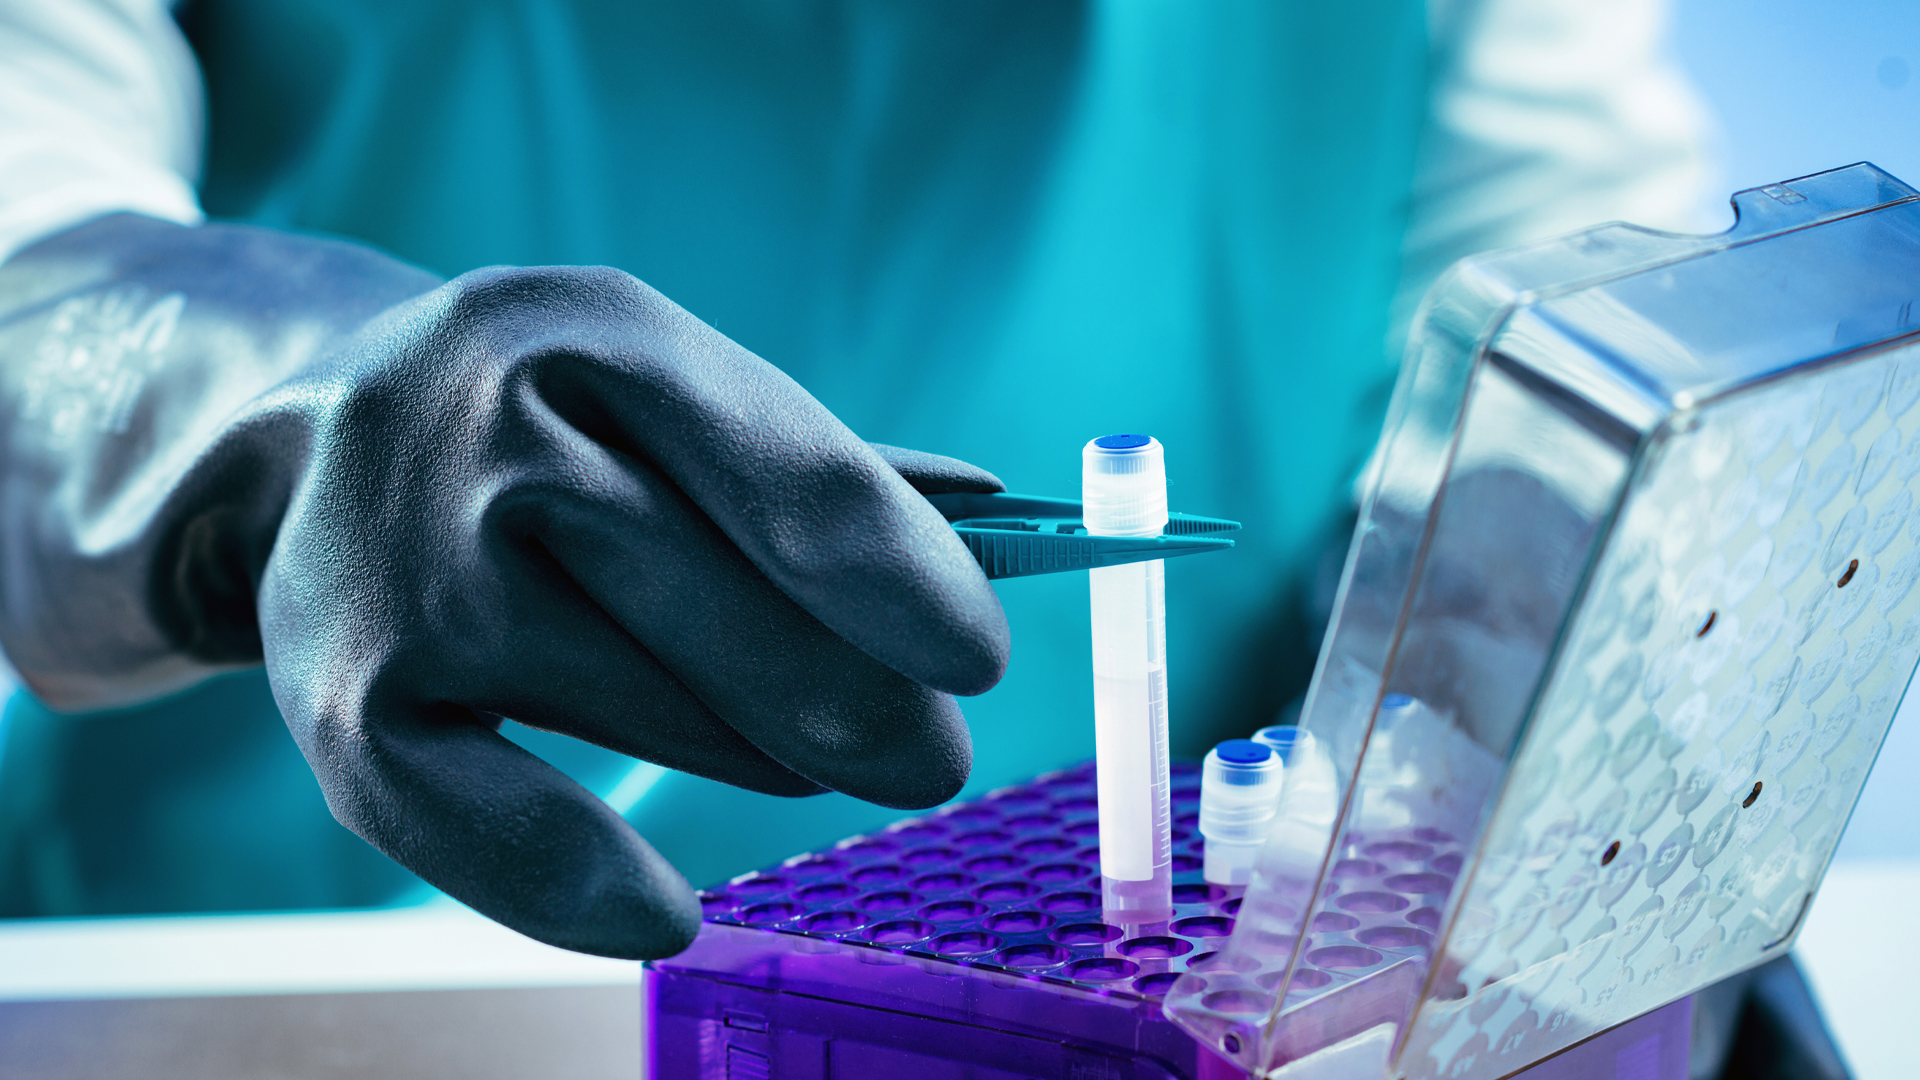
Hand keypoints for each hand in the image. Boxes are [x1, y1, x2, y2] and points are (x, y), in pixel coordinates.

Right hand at [0, 215, 1009, 957]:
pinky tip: (663, 913)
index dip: (903, 585)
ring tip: (788, 749)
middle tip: (925, 762)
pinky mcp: (344, 693)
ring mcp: (409, 566)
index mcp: (605, 335)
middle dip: (862, 710)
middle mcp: (494, 436)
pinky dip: (580, 884)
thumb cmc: (553, 430)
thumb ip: (812, 465)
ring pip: (658, 719)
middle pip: (736, 618)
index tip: (979, 664)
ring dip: (757, 755)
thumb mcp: (664, 392)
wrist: (307, 451)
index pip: (793, 482)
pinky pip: (489, 823)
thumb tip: (1000, 529)